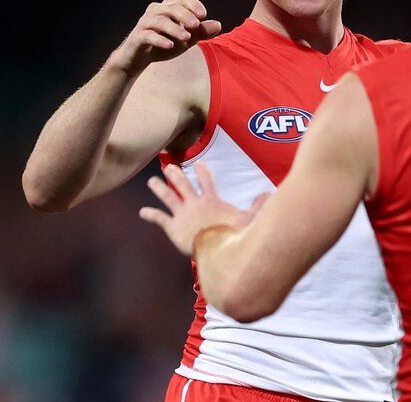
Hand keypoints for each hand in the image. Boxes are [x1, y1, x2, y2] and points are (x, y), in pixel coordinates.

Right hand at [110, 0, 221, 75]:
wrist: (139, 57)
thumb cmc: (165, 43)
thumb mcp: (187, 39)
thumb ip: (201, 32)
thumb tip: (218, 24)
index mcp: (170, 7)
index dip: (194, 5)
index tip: (203, 15)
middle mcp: (157, 11)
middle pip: (172, 7)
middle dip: (185, 16)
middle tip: (196, 25)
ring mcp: (146, 22)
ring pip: (160, 20)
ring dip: (174, 28)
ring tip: (186, 38)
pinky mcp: (138, 36)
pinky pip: (148, 35)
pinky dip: (160, 39)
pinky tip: (170, 45)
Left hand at [139, 162, 262, 255]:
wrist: (217, 247)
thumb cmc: (234, 234)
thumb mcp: (250, 219)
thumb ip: (258, 206)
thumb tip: (269, 194)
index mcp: (211, 201)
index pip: (206, 181)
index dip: (202, 172)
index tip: (198, 164)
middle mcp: (195, 204)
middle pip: (183, 185)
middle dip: (175, 175)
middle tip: (169, 167)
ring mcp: (182, 214)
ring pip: (168, 197)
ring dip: (159, 188)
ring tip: (152, 180)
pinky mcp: (173, 227)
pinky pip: (160, 219)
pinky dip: (150, 215)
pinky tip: (142, 211)